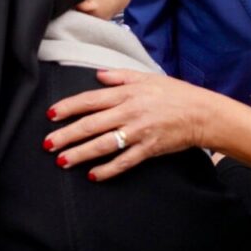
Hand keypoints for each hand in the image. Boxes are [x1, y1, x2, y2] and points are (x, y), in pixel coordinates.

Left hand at [44, 70, 211, 181]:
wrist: (202, 113)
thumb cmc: (175, 93)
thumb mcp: (148, 77)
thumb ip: (120, 76)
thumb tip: (97, 75)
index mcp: (128, 93)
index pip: (91, 100)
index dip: (69, 107)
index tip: (51, 114)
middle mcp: (130, 112)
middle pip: (92, 125)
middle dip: (67, 135)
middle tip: (48, 143)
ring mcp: (139, 132)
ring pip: (104, 145)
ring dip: (81, 153)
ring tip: (62, 160)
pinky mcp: (149, 149)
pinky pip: (124, 161)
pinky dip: (108, 169)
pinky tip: (93, 175)